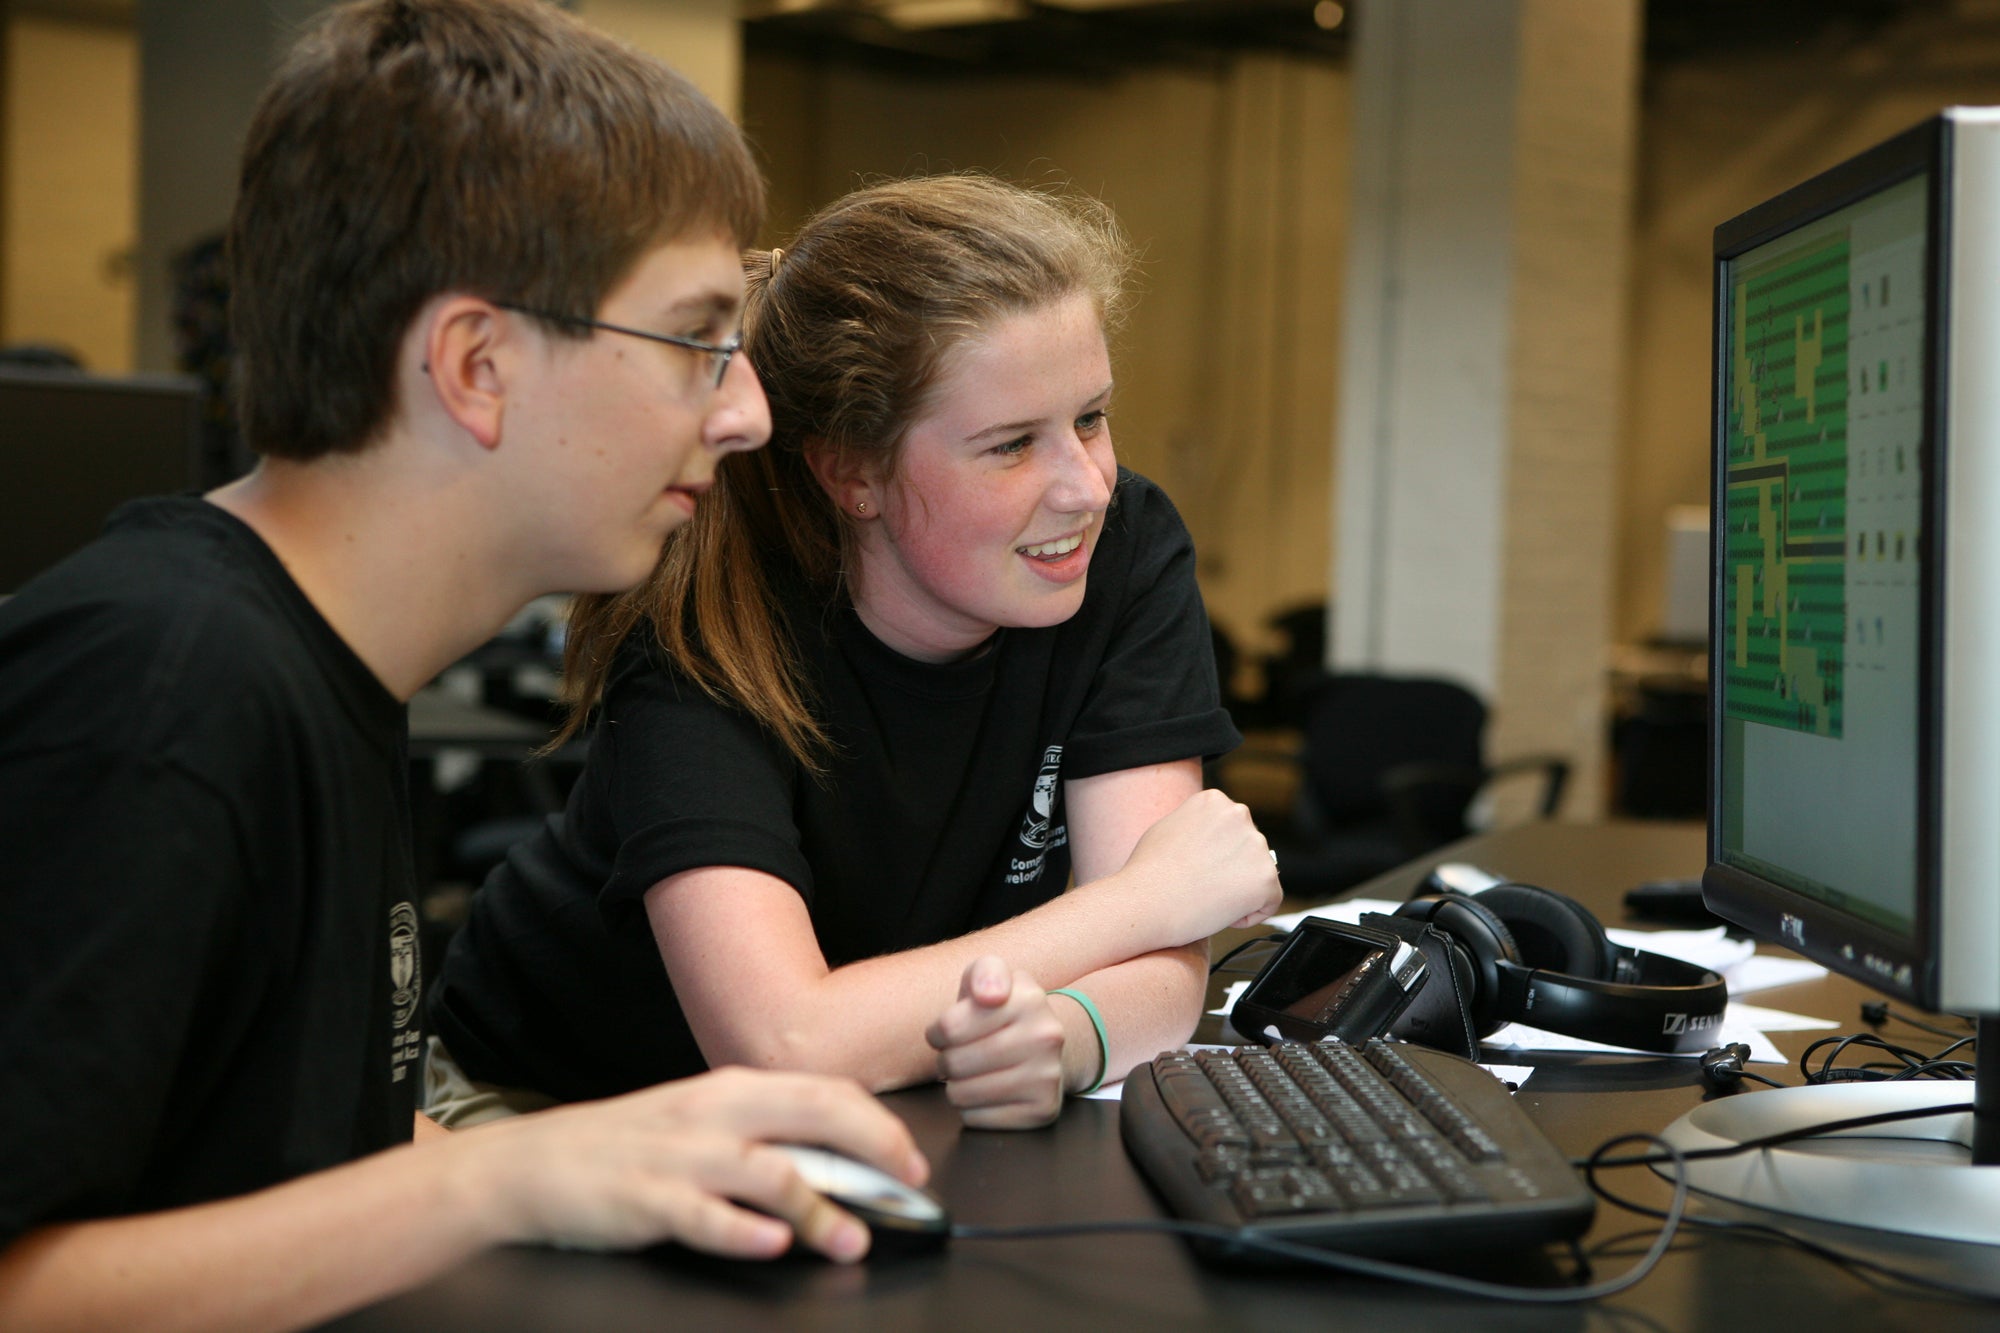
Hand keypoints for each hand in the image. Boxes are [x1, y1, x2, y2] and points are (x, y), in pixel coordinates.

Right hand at [462, 1066, 927, 1261]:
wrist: (529, 1165)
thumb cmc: (624, 1147)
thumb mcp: (699, 1123)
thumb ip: (761, 1135)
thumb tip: (837, 1161)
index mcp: (731, 1089)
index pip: (825, 1091)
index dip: (878, 1123)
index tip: (911, 1159)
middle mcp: (714, 1113)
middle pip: (814, 1113)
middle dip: (873, 1147)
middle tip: (909, 1186)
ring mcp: (680, 1156)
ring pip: (771, 1172)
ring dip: (822, 1208)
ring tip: (854, 1239)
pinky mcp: (646, 1200)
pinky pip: (704, 1215)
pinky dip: (744, 1230)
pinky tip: (773, 1244)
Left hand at [926, 956, 1067, 1129]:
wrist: (1045, 1045)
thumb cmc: (1001, 1011)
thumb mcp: (991, 976)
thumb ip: (985, 972)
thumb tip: (990, 994)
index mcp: (1030, 998)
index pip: (950, 1027)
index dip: (938, 1032)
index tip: (946, 1031)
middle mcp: (1046, 1037)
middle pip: (954, 1063)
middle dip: (946, 1061)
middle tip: (959, 1055)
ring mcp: (1047, 1077)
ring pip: (962, 1095)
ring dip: (956, 1086)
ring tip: (971, 1073)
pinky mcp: (1043, 1111)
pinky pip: (977, 1119)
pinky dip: (973, 1109)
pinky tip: (987, 1092)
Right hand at [1113, 788, 1282, 944]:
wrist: (1145, 902)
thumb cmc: (1148, 872)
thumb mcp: (1169, 828)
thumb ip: (1199, 827)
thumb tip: (1216, 837)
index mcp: (1215, 800)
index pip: (1233, 831)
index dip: (1216, 857)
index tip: (1197, 870)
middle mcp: (1239, 814)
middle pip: (1249, 851)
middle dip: (1231, 871)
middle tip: (1202, 887)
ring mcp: (1255, 844)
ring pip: (1260, 875)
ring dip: (1239, 891)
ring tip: (1207, 899)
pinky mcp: (1266, 876)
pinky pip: (1270, 901)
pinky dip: (1250, 913)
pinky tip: (1221, 913)